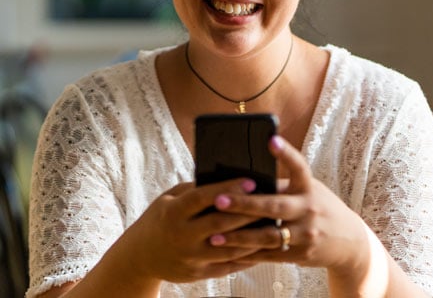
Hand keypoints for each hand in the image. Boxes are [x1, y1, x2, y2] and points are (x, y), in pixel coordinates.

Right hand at [122, 178, 263, 283]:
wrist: (140, 256)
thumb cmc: (161, 217)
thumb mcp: (170, 198)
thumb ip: (194, 190)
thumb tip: (226, 177)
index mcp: (173, 212)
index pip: (203, 198)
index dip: (227, 189)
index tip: (250, 181)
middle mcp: (181, 236)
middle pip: (220, 224)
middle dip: (247, 212)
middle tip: (270, 201)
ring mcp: (190, 257)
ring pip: (229, 247)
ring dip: (253, 236)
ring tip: (273, 223)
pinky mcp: (198, 273)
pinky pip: (228, 265)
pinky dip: (247, 256)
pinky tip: (263, 245)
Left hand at [207, 136, 367, 271]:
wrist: (348, 242)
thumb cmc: (319, 207)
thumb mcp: (309, 191)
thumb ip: (283, 186)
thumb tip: (245, 178)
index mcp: (309, 187)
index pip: (299, 166)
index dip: (286, 153)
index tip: (270, 140)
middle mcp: (310, 209)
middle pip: (275, 206)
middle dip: (245, 204)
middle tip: (219, 200)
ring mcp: (307, 233)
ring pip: (269, 236)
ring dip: (240, 236)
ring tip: (215, 235)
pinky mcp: (302, 254)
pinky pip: (271, 255)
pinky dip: (250, 253)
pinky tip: (230, 252)